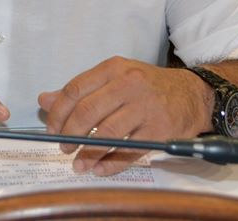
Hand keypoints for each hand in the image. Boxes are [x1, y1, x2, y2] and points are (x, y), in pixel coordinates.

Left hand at [37, 57, 212, 176]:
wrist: (192, 93)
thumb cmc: (147, 86)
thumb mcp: (114, 77)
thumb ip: (80, 90)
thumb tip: (44, 100)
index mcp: (113, 68)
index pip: (75, 90)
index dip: (58, 113)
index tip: (51, 128)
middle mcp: (129, 84)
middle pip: (88, 112)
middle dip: (69, 134)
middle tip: (63, 147)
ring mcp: (145, 108)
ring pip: (106, 134)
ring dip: (87, 153)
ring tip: (78, 163)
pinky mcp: (159, 130)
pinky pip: (128, 151)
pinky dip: (110, 163)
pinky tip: (99, 168)